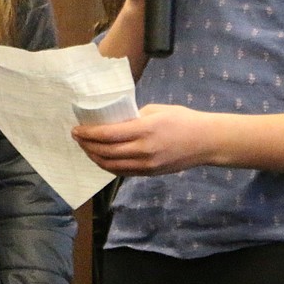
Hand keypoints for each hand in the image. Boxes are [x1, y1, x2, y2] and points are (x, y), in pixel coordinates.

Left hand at [73, 103, 214, 175]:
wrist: (206, 142)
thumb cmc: (182, 120)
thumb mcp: (156, 110)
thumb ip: (134, 117)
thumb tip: (114, 120)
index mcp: (144, 130)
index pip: (108, 134)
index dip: (88, 134)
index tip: (76, 129)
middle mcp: (143, 150)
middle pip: (105, 151)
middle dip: (86, 145)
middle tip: (77, 137)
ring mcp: (146, 164)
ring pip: (111, 165)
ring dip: (94, 157)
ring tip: (85, 148)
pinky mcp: (149, 173)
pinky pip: (122, 172)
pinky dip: (107, 166)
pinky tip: (101, 158)